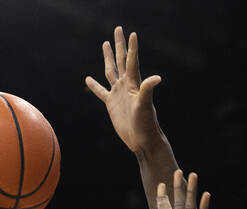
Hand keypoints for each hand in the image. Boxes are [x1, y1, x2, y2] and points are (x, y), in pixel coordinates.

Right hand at [84, 27, 162, 153]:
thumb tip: (158, 77)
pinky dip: (95, 85)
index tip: (132, 33)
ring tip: (105, 43)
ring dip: (108, 58)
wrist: (142, 140)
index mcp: (134, 84)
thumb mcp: (145, 106)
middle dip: (119, 45)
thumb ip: (148, 90)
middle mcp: (126, 86)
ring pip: (110, 71)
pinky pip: (101, 92)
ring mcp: (118, 94)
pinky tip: (88, 78)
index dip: (131, 48)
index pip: (131, 62)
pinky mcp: (112, 104)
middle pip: (120, 60)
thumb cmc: (146, 124)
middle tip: (118, 29)